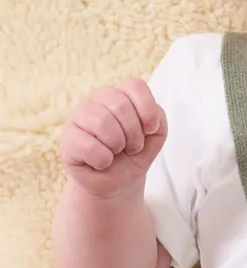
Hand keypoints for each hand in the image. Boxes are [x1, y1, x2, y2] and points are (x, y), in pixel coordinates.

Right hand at [59, 79, 166, 197]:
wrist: (117, 181)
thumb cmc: (134, 152)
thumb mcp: (156, 134)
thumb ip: (158, 117)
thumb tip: (146, 117)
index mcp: (118, 93)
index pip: (134, 86)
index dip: (147, 109)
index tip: (150, 129)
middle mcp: (96, 99)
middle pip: (120, 105)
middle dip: (134, 133)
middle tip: (132, 147)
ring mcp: (78, 116)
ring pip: (103, 122)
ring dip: (118, 146)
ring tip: (116, 152)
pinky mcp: (67, 139)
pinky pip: (89, 146)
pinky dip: (103, 160)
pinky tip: (101, 161)